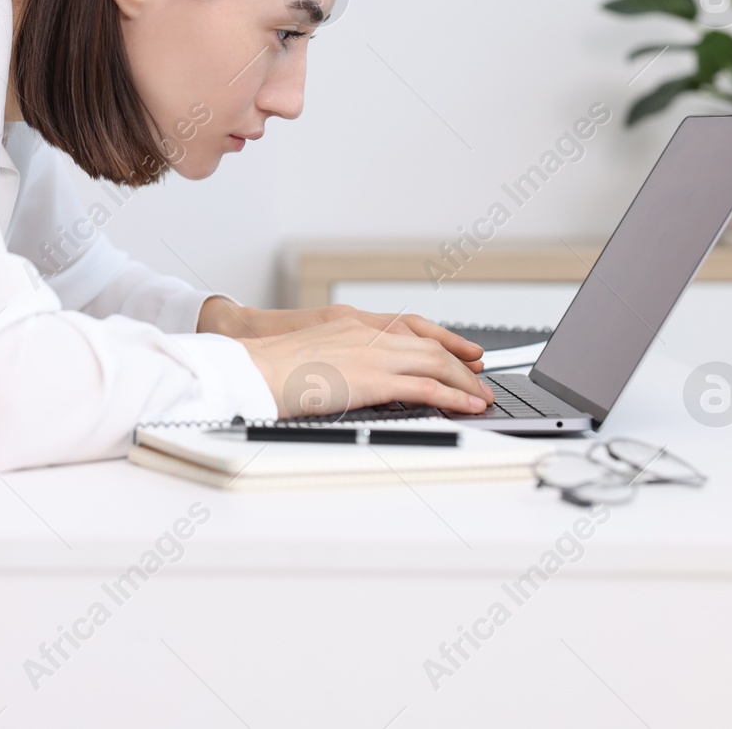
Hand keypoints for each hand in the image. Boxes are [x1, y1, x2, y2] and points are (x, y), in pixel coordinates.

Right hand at [196, 298, 492, 417]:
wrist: (250, 367)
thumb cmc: (265, 367)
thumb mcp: (305, 355)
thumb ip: (332, 361)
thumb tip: (343, 380)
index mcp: (349, 324)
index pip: (407, 326)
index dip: (438, 339)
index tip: (459, 351)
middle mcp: (365, 333)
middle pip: (428, 344)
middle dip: (459, 361)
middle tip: (479, 376)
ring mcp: (371, 354)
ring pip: (434, 362)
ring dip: (463, 381)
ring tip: (481, 397)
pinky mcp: (373, 379)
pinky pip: (426, 387)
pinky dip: (453, 396)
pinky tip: (467, 406)